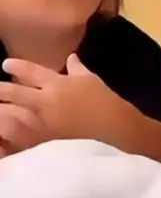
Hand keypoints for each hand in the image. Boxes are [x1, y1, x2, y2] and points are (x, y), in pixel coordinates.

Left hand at [0, 54, 136, 146]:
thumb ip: (77, 68)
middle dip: (1, 90)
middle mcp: (46, 101)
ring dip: (3, 111)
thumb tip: (71, 57)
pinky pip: (21, 136)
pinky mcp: (45, 140)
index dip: (16, 67)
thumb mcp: (91, 80)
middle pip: (15, 93)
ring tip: (0, 110)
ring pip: (13, 115)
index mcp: (57, 83)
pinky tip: (6, 134)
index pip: (31, 72)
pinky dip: (10, 134)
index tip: (5, 65)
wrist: (113, 129)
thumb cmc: (104, 101)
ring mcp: (43, 122)